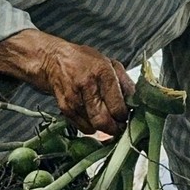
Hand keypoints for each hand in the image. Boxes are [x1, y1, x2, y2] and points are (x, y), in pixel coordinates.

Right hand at [0, 29, 133, 136]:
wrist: (52, 60)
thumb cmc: (84, 61)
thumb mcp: (109, 63)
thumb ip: (126, 83)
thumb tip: (137, 102)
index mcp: (102, 73)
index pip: (118, 106)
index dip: (125, 116)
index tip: (128, 116)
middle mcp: (87, 86)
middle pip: (104, 121)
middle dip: (116, 129)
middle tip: (121, 126)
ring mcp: (74, 99)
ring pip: (94, 127)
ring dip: (104, 128)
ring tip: (108, 120)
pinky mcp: (65, 109)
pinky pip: (84, 128)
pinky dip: (92, 127)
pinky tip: (93, 116)